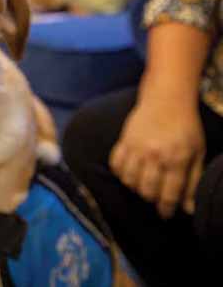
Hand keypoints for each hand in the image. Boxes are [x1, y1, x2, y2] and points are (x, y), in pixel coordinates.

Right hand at [110, 81, 204, 217]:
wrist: (167, 99)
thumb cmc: (186, 126)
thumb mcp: (197, 153)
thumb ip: (193, 181)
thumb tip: (188, 208)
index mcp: (177, 159)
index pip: (169, 194)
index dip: (167, 209)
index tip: (165, 214)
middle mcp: (155, 155)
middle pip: (146, 190)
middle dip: (150, 199)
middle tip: (154, 198)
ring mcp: (137, 147)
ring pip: (129, 180)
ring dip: (135, 187)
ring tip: (142, 185)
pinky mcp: (124, 140)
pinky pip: (115, 164)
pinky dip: (120, 172)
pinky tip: (128, 172)